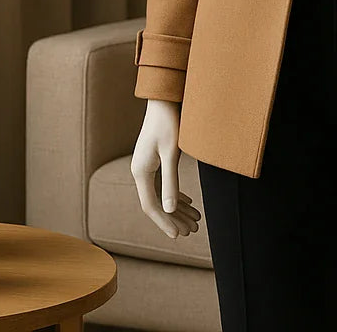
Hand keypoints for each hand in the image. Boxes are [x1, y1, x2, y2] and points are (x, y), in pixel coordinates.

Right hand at [131, 98, 201, 239]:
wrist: (164, 99)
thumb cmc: (169, 123)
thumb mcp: (172, 154)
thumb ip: (171, 182)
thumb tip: (170, 209)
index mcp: (141, 172)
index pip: (151, 206)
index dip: (164, 223)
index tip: (178, 236)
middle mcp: (140, 171)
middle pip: (156, 203)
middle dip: (175, 219)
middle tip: (193, 232)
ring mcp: (146, 166)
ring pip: (161, 195)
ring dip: (178, 209)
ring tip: (196, 221)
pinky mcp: (153, 160)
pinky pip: (163, 185)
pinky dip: (176, 195)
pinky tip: (189, 203)